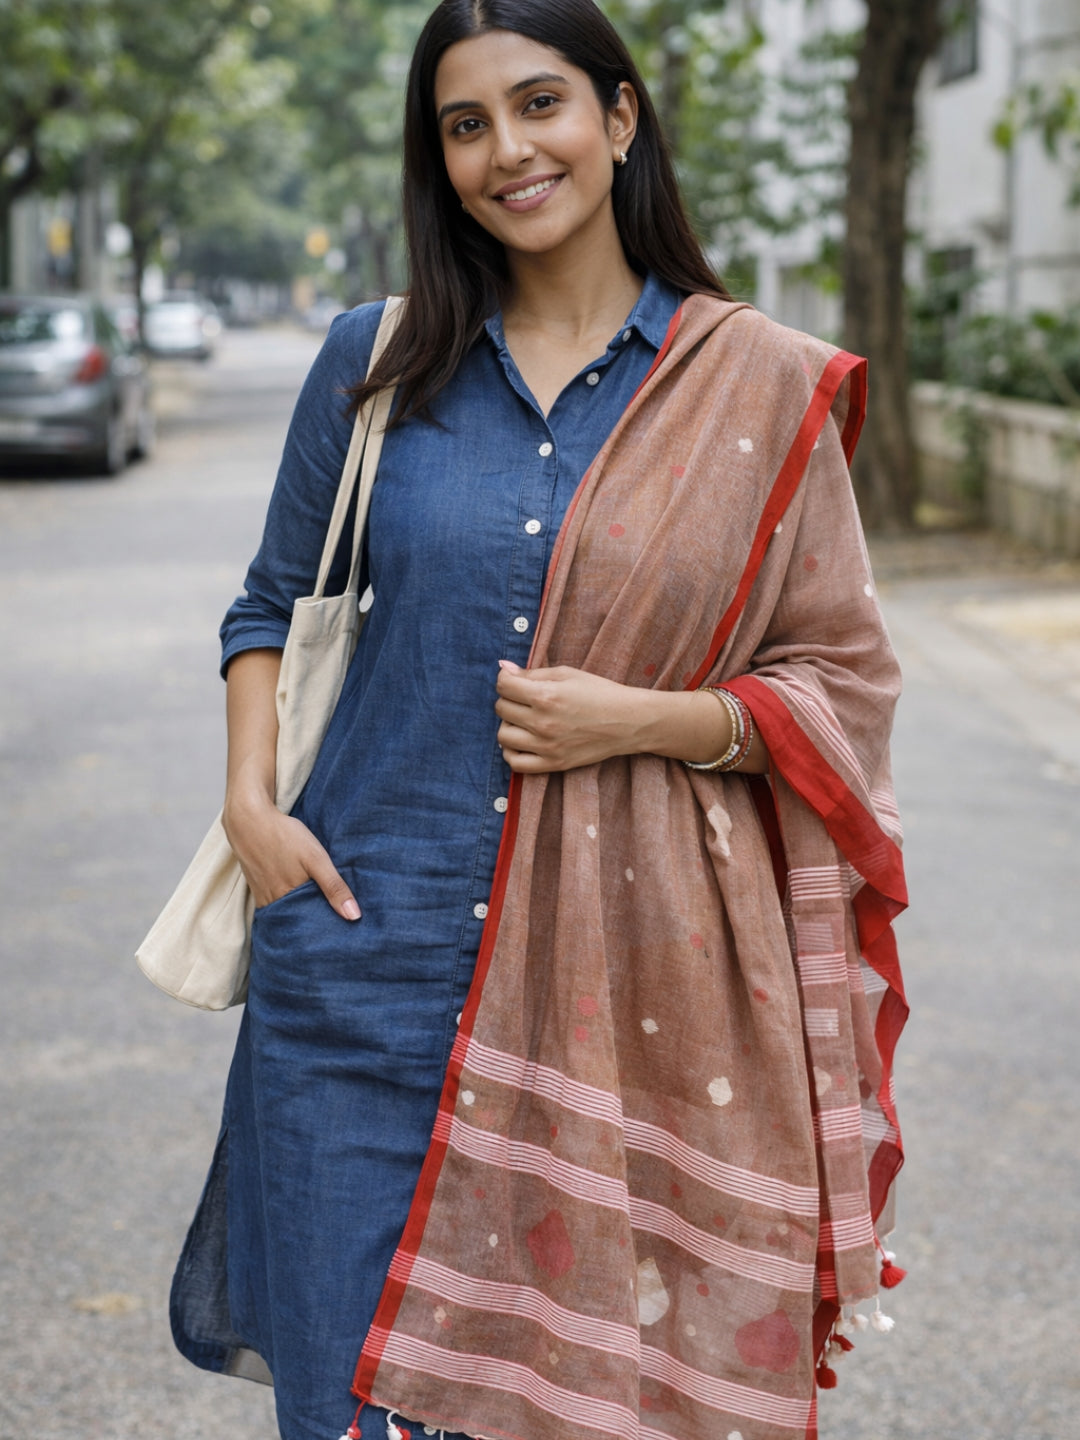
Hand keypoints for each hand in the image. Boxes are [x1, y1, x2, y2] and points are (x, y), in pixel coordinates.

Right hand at [223, 787, 360, 918]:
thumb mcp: (316, 858)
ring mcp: (263, 896)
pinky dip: (286, 903)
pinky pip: (273, 904)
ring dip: (299, 913)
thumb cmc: (284, 836)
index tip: (340, 930)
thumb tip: (354, 916)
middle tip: (331, 923)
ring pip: (285, 913)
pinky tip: (296, 895)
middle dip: (313, 923)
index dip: (325, 928)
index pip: (311, 926)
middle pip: (297, 921)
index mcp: (289, 900)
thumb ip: (334, 887)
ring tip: (317, 910)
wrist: (249, 820)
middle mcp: (273, 904)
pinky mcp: (257, 887)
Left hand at [495, 660, 646, 772]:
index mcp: (546, 696)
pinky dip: (511, 751)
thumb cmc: (600, 693)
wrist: (628, 721)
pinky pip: (514, 763)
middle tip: (525, 698)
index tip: (514, 679)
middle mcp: (542, 723)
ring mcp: (547, 746)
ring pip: (503, 735)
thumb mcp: (568, 674)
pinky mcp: (553, 764)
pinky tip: (522, 740)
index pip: (503, 685)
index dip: (505, 678)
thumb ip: (533, 673)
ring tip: (524, 719)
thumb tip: (503, 668)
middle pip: (501, 708)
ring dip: (509, 724)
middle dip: (509, 699)